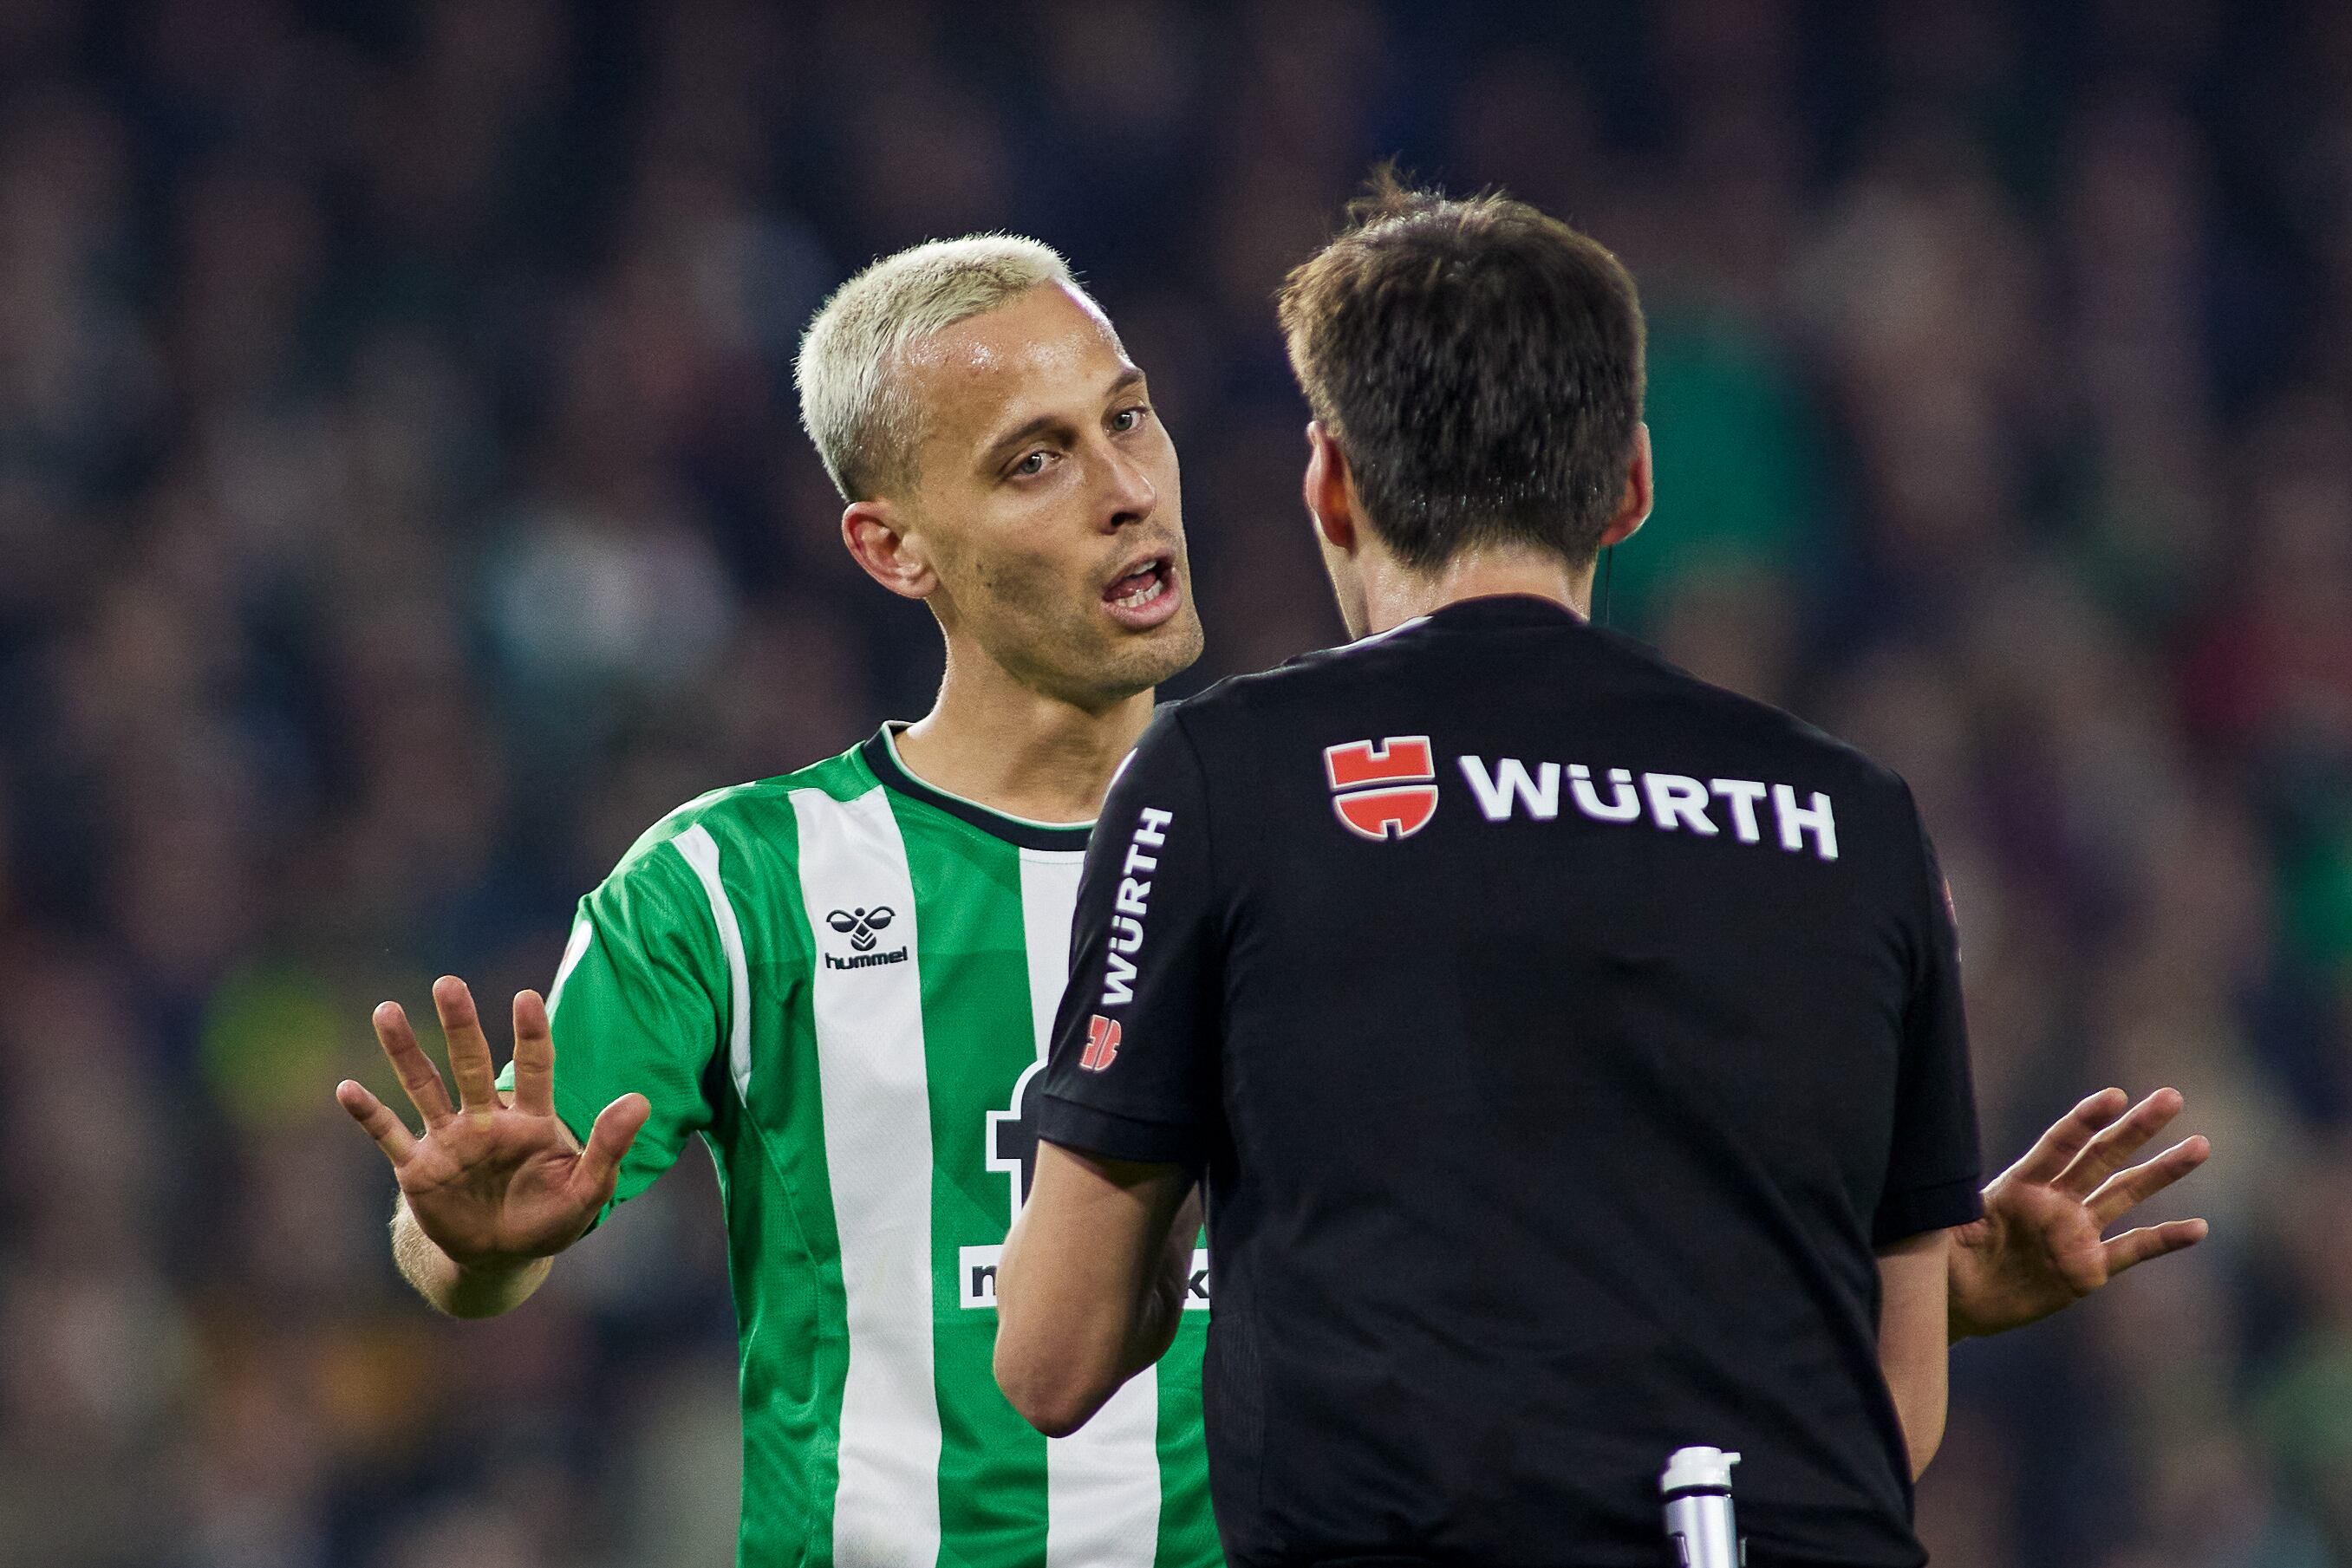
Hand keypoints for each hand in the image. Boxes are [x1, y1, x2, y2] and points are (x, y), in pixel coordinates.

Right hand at [336, 975, 649, 1273]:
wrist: (501, 1258)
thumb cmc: (550, 1218)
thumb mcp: (588, 1190)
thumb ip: (608, 1146)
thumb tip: (642, 1100)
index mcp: (533, 1121)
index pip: (535, 1068)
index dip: (530, 1035)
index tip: (525, 997)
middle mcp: (488, 1121)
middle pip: (472, 1065)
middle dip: (460, 1026)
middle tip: (448, 983)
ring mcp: (450, 1141)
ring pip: (425, 1087)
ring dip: (406, 1052)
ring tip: (386, 1009)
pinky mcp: (420, 1169)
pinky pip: (391, 1136)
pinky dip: (369, 1115)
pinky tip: (347, 1088)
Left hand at [1947, 1086, 2209, 1340]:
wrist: (1954, 1300)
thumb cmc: (1938, 1257)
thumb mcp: (1940, 1228)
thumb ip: (1952, 1210)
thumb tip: (1942, 1191)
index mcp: (2018, 1185)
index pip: (2058, 1144)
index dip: (2084, 1120)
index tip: (2115, 1096)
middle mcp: (2053, 1202)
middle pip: (2102, 1157)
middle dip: (2136, 1128)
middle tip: (2172, 1097)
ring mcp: (2073, 1233)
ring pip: (2125, 1194)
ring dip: (2162, 1171)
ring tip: (2200, 1145)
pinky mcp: (2087, 1269)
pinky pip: (2132, 1250)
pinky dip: (2165, 1240)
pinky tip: (2198, 1227)